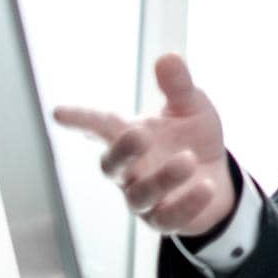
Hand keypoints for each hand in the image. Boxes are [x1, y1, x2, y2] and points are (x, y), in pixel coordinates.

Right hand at [53, 54, 235, 236]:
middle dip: (122, 150)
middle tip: (139, 134)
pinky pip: (168, 217)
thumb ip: (179, 86)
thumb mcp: (192, 107)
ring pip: (140, 194)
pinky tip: (206, 186)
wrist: (217, 178)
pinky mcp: (164, 219)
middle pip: (111, 165)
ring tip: (187, 160)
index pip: (100, 126)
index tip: (59, 113)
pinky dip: (187, 203)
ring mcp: (144, 197)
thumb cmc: (193, 138)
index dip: (80, 120)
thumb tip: (169, 57)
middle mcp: (130, 169)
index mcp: (130, 135)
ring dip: (163, 177)